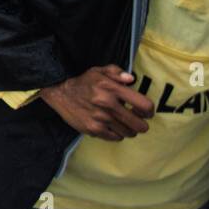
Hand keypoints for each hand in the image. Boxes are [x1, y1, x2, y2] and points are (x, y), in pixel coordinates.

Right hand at [40, 65, 154, 140]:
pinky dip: (117, 134)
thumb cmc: (83, 82)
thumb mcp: (99, 71)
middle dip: (141, 124)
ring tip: (122, 123)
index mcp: (112, 89)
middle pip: (140, 125)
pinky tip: (111, 126)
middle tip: (135, 120)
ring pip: (129, 133)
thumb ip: (117, 72)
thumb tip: (131, 79)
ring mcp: (100, 119)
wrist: (59, 93)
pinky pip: (116, 138)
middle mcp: (108, 105)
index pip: (144, 106)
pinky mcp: (93, 129)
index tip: (145, 112)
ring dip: (129, 129)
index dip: (149, 111)